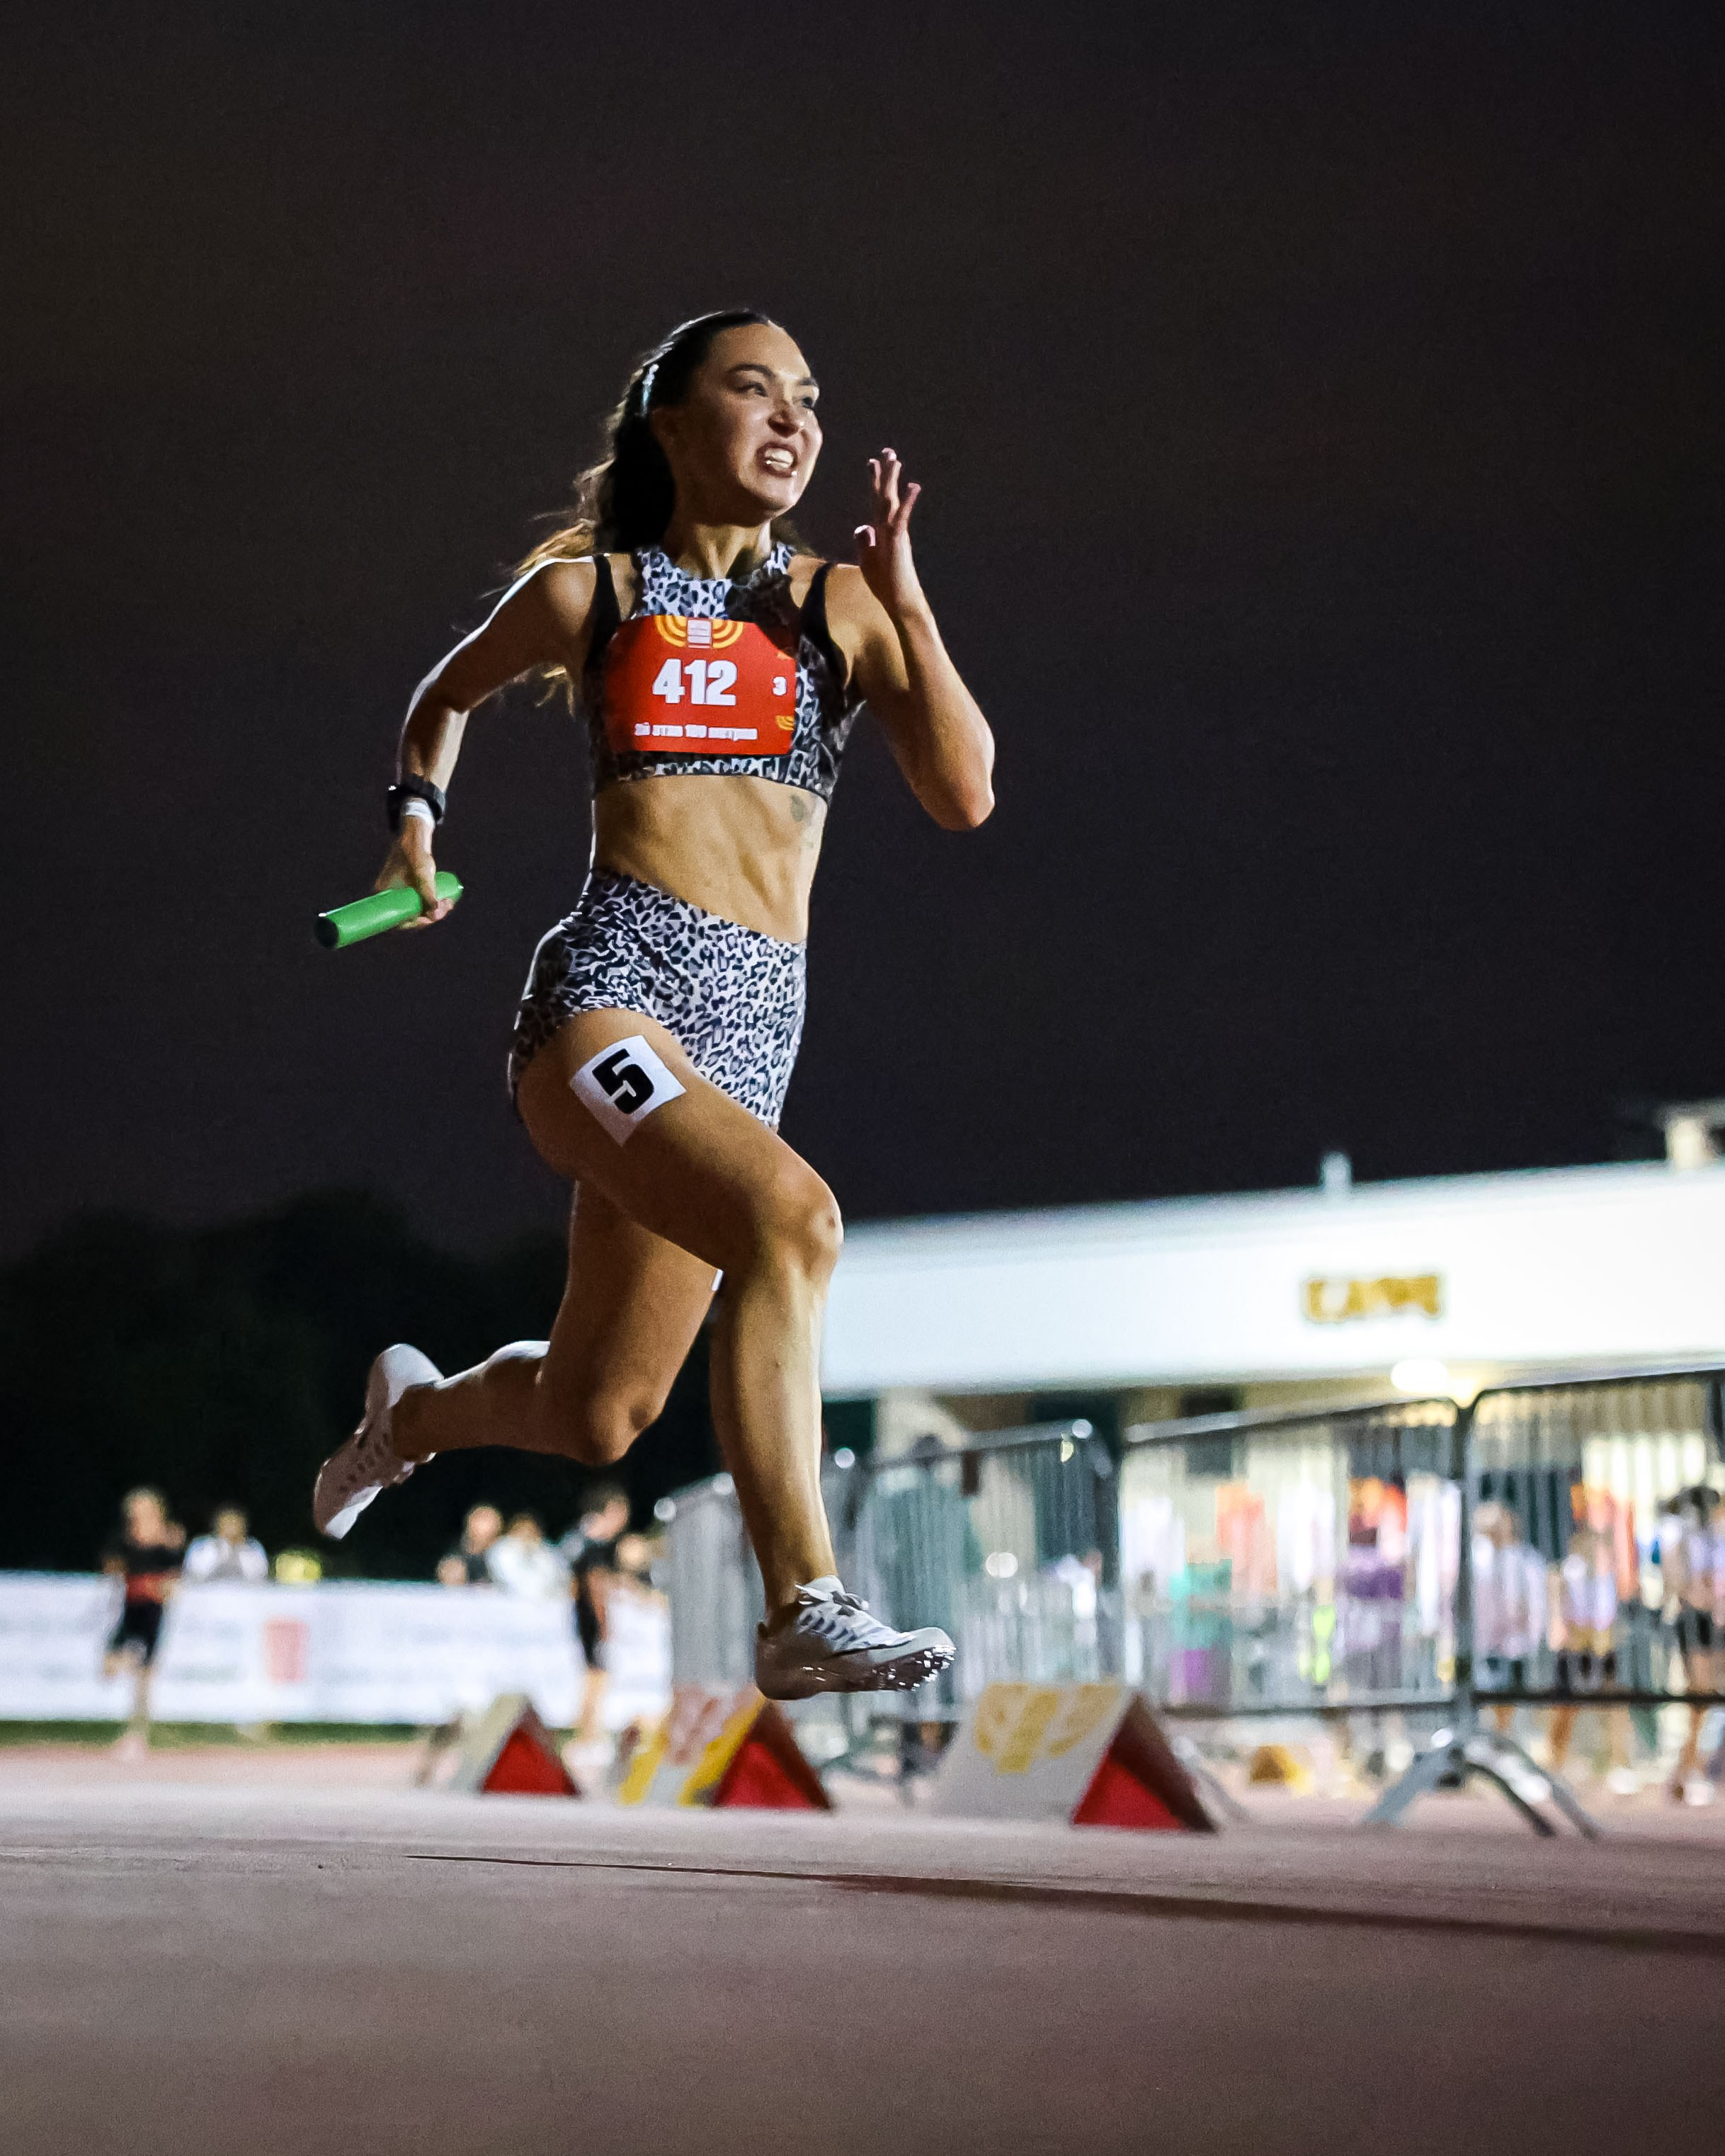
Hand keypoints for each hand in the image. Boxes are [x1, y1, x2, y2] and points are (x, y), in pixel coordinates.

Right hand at [373, 817, 450, 928]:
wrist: (415, 837)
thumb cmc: (416, 852)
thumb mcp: (423, 874)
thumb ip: (429, 894)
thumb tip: (435, 916)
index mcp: (384, 894)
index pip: (397, 922)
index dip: (414, 924)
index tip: (430, 919)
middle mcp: (388, 897)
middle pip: (409, 917)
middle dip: (430, 915)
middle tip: (446, 906)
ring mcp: (398, 894)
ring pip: (416, 910)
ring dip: (434, 910)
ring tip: (448, 902)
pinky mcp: (406, 891)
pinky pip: (418, 903)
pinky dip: (431, 904)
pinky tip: (445, 901)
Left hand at [854, 448, 925, 620]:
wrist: (899, 600)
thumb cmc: (885, 584)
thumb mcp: (867, 561)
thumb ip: (863, 543)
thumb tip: (862, 526)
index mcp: (880, 532)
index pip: (876, 502)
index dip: (874, 482)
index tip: (872, 462)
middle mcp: (889, 528)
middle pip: (885, 495)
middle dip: (885, 473)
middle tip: (887, 450)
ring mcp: (895, 533)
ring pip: (892, 501)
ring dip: (892, 480)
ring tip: (895, 459)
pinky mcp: (899, 541)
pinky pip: (902, 518)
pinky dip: (907, 502)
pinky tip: (914, 486)